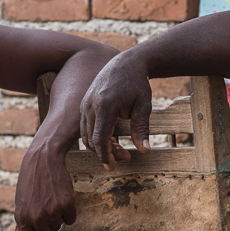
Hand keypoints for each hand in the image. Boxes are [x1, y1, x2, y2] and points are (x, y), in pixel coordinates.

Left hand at [10, 139, 76, 230]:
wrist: (43, 159)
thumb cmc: (30, 180)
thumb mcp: (20, 202)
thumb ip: (20, 225)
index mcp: (22, 218)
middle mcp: (37, 218)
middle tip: (50, 217)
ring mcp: (52, 212)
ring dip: (60, 223)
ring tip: (54, 205)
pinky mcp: (67, 205)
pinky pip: (71, 220)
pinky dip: (69, 213)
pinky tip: (62, 199)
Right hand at [80, 54, 152, 168]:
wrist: (126, 63)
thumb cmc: (137, 84)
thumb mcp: (144, 106)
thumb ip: (142, 129)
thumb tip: (145, 151)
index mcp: (105, 105)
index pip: (100, 138)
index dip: (104, 155)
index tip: (111, 167)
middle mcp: (90, 105)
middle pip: (92, 139)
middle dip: (106, 153)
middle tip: (125, 157)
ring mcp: (84, 104)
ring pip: (86, 135)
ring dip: (100, 146)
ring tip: (120, 149)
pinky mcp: (84, 105)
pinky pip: (85, 127)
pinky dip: (96, 137)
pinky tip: (112, 138)